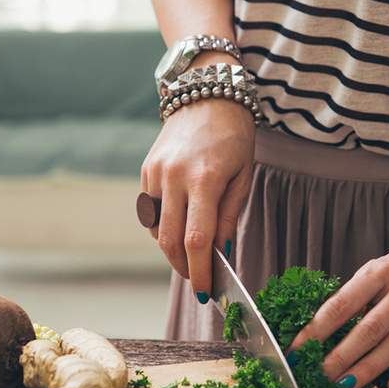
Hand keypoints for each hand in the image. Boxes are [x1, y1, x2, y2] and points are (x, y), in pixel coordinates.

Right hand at [140, 86, 254, 301]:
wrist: (207, 94)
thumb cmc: (234, 136)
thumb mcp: (243, 176)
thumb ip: (228, 216)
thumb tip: (219, 253)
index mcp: (204, 179)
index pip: (197, 240)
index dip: (199, 272)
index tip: (205, 292)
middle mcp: (174, 177)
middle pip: (170, 241)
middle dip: (184, 268)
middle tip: (198, 280)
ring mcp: (155, 174)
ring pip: (156, 230)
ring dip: (172, 250)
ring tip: (192, 252)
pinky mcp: (146, 171)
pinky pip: (150, 212)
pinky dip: (162, 228)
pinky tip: (179, 226)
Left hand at [287, 215, 388, 387]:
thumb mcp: (376, 270)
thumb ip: (354, 296)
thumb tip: (321, 330)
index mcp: (379, 273)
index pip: (341, 304)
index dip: (317, 329)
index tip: (297, 349)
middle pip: (369, 329)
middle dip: (340, 356)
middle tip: (318, 376)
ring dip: (368, 369)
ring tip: (344, 386)